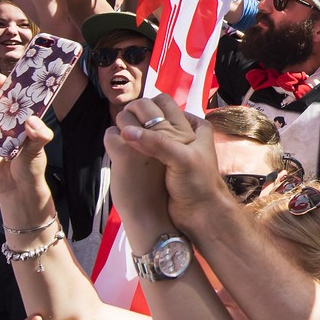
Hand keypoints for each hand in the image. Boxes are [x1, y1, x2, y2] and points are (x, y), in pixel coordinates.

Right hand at [112, 96, 226, 224]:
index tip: (130, 117)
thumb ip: (156, 143)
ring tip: (120, 137)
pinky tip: (123, 150)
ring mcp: (171, 148)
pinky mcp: (160, 163)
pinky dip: (133, 147)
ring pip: (147, 132)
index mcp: (194, 126)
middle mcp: (183, 133)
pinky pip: (143, 148)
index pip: (164, 104)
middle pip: (153, 116)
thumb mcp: (181, 159)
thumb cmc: (197, 184)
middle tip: (122, 125)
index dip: (146, 108)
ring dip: (134, 134)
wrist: (199, 214)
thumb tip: (126, 130)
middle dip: (138, 120)